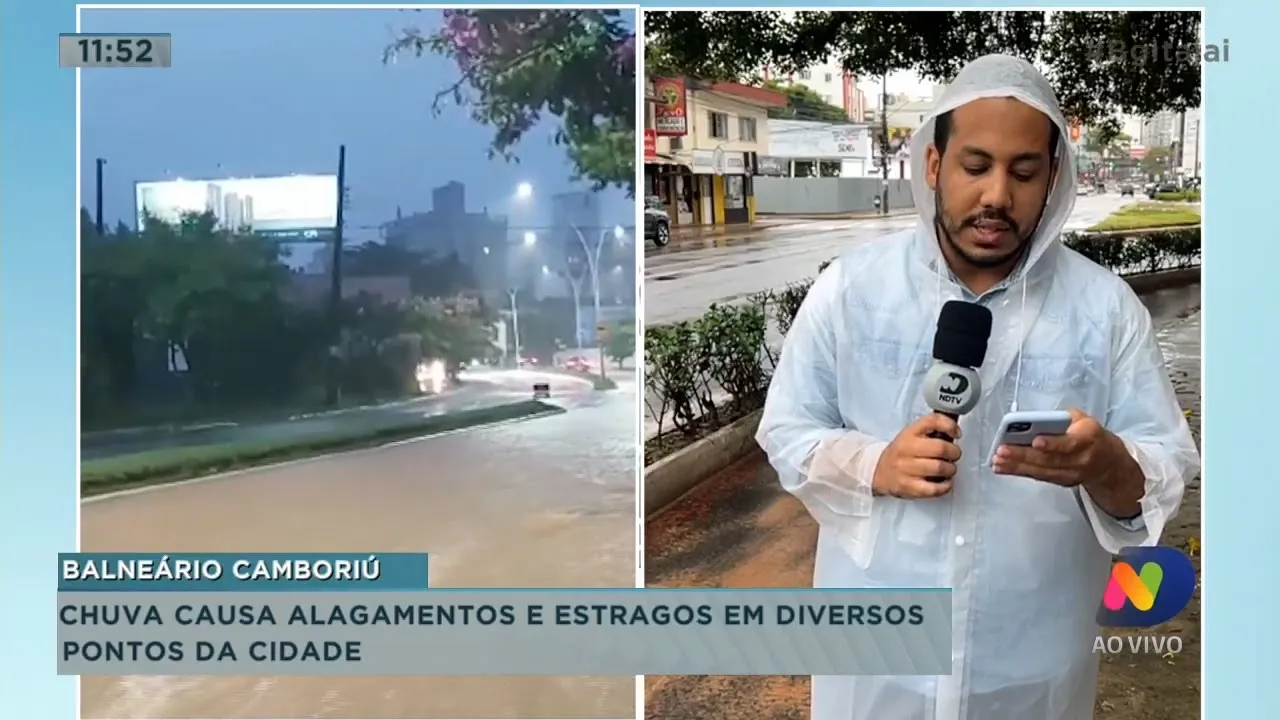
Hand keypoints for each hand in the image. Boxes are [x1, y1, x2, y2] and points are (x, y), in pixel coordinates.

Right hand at [872, 414, 961, 498]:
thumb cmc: (901, 453)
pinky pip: (935, 488)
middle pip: (941, 448)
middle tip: (954, 455)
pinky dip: (946, 486)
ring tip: (948, 469)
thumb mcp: (911, 435)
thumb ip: (931, 430)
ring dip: (951, 469)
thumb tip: (955, 431)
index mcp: (909, 433)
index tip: (956, 433)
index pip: (932, 421)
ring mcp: (906, 469)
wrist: (878, 472)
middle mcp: (906, 449)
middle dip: (955, 452)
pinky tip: (945, 482)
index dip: (949, 426)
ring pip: (940, 468)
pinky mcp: (909, 487)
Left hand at [992, 408, 1124, 487]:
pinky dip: (1019, 472)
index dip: (1053, 444)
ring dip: (1016, 466)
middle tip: (1002, 451)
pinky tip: (1002, 468)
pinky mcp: (1061, 481)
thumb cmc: (1090, 435)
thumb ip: (1062, 418)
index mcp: (1088, 439)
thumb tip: (1037, 420)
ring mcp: (1071, 474)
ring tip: (997, 461)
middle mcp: (1080, 459)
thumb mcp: (1083, 419)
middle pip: (1050, 459)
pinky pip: (1038, 476)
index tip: (1035, 440)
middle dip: (1023, 455)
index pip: (1069, 443)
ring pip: (1041, 470)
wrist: (1108, 462)